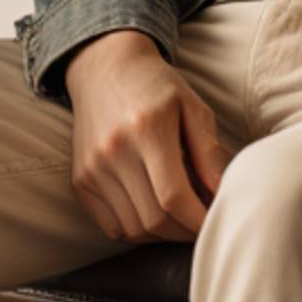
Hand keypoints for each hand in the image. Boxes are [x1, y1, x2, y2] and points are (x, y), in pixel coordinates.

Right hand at [64, 32, 233, 241]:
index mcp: (148, 129)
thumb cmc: (157, 88)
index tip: (215, 221)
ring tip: (180, 218)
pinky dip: (136, 230)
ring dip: (162, 234)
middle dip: (185, 231)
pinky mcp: (81, 180)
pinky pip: (111, 226)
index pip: (174, 197)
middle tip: (201, 221)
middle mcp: (114, 151)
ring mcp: (93, 168)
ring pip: (133, 229)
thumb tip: (221, 195)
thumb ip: (209, 152)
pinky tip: (152, 212)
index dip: (199, 220)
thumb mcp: (193, 108)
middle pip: (154, 219)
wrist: (105, 68)